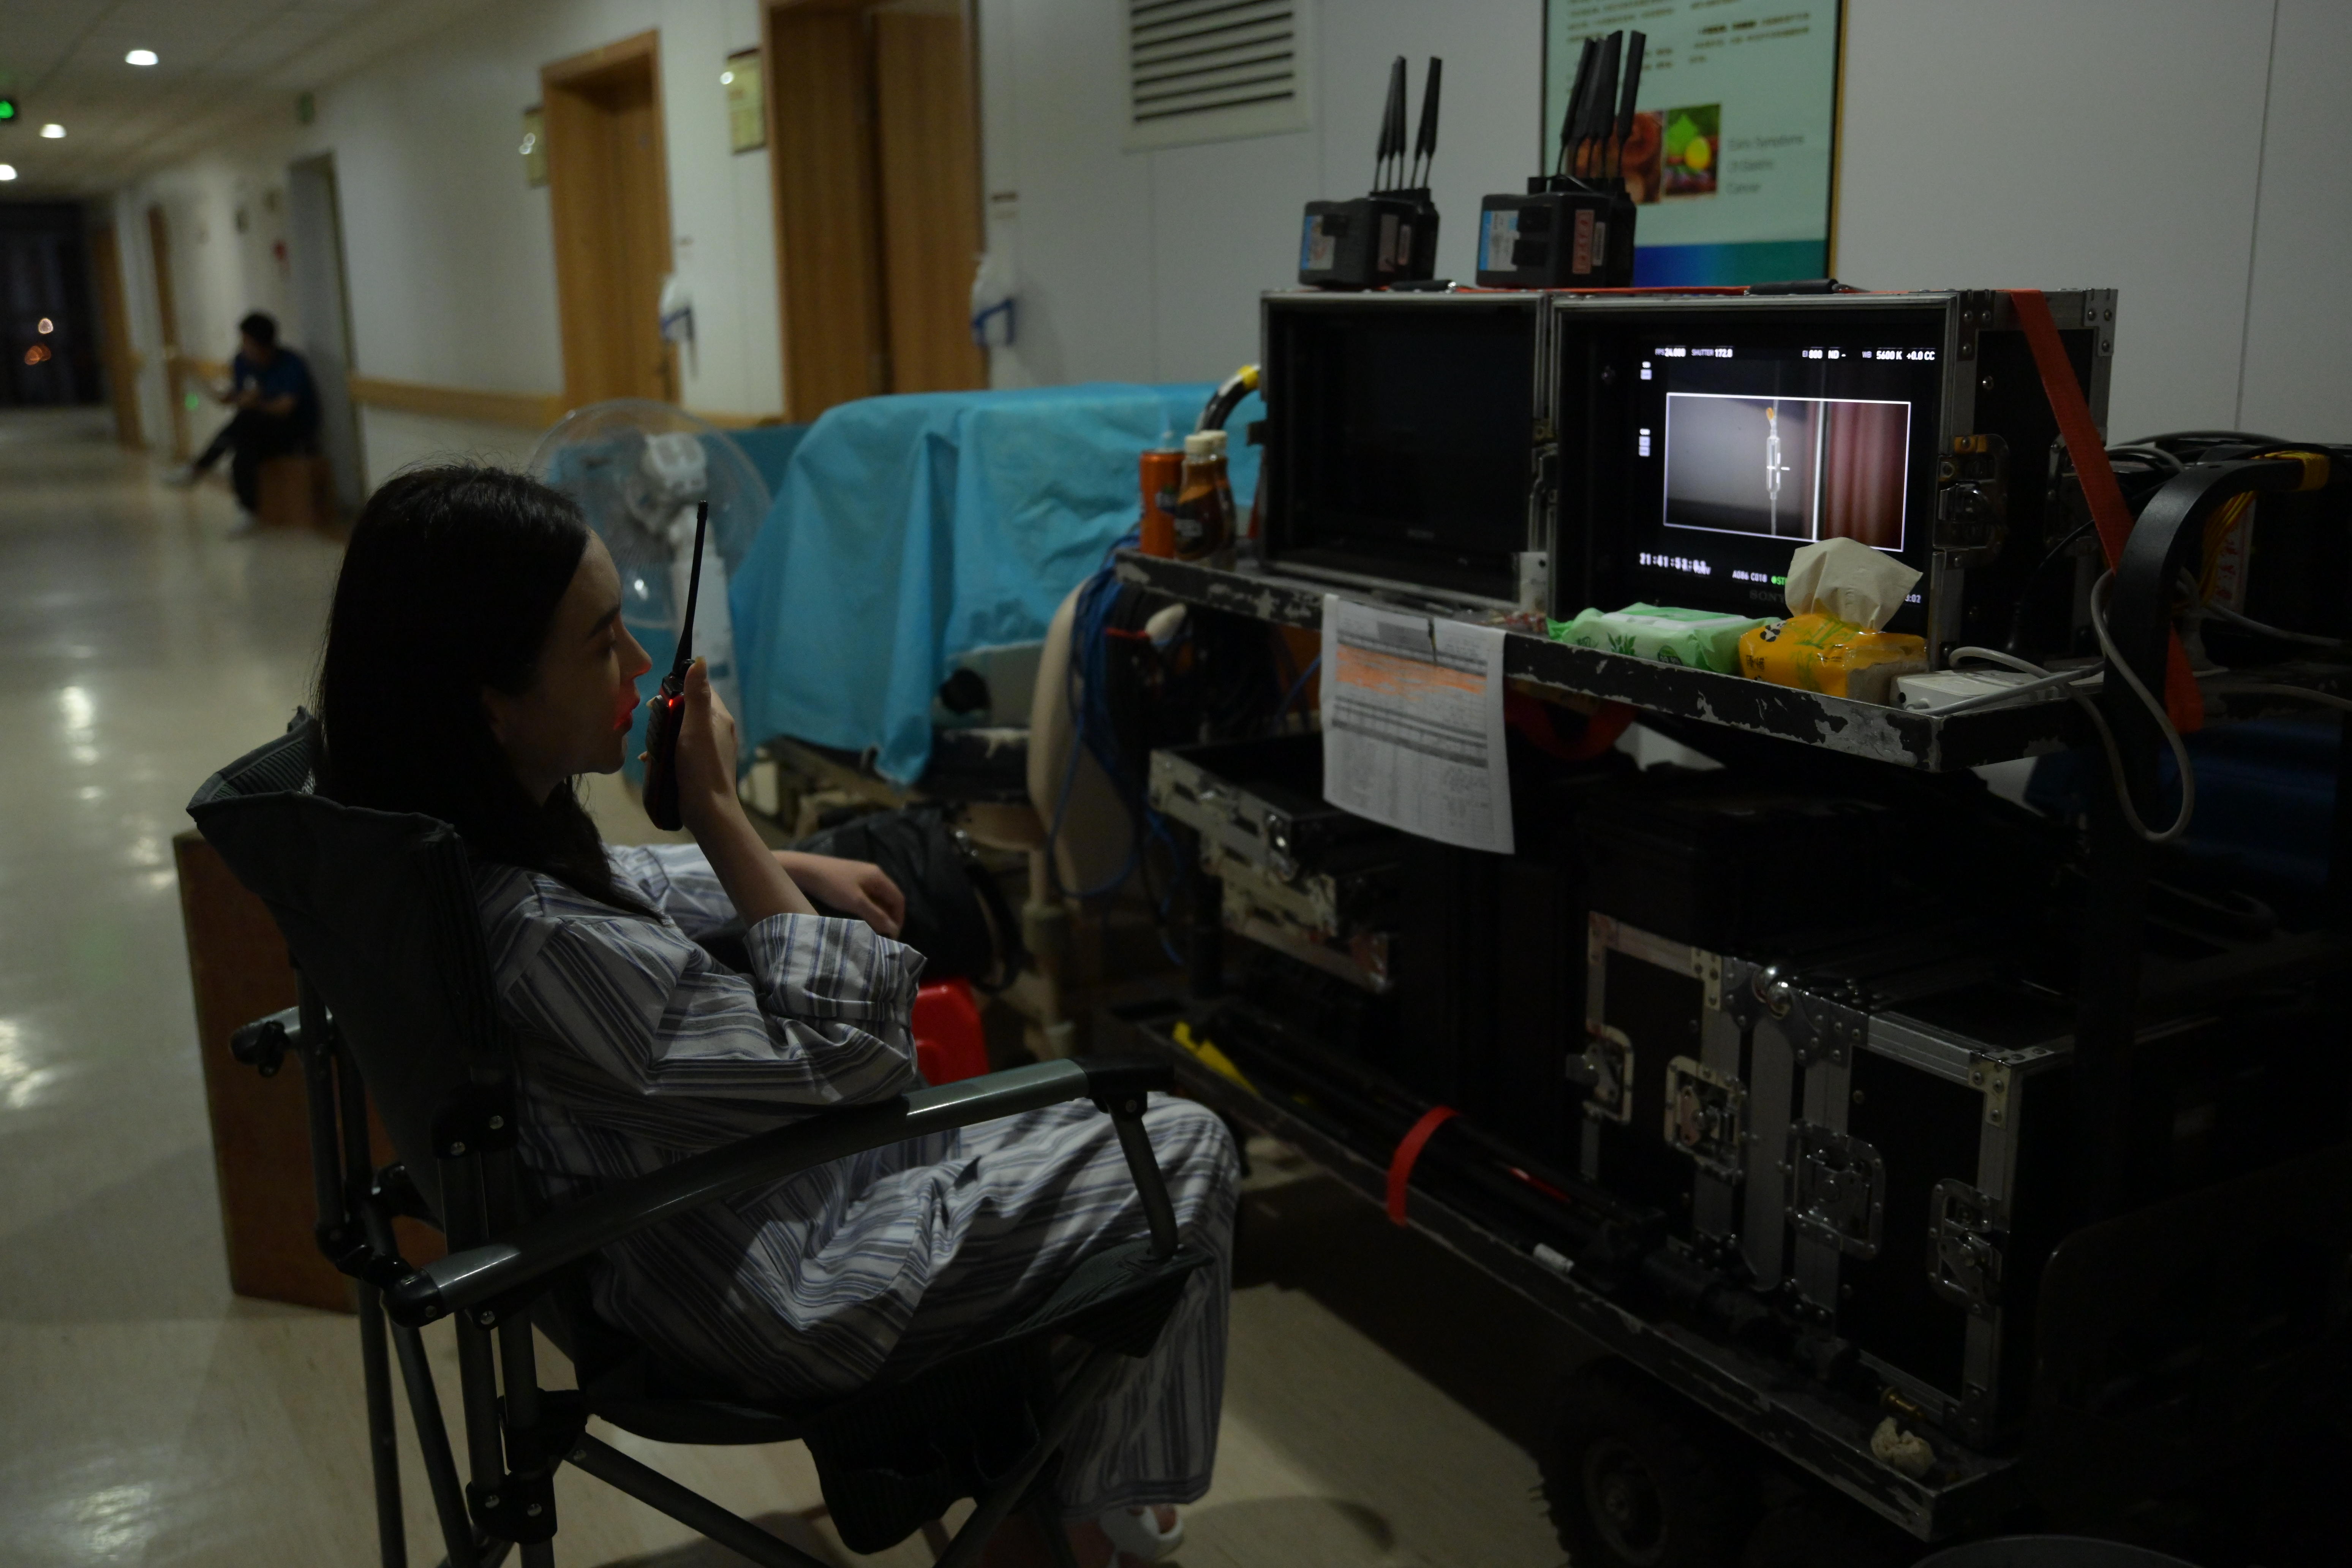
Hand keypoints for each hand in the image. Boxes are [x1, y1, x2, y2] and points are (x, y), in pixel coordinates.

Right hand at [659, 659, 812, 926]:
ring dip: (664, 736)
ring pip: (681, 731)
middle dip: (668, 716)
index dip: (678, 691)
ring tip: (650, 746)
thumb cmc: (701, 769)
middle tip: (653, 726)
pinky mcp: (701, 766)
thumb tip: (700, 661)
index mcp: (719, 718)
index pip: (699, 690)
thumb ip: (696, 695)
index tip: (659, 701)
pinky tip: (652, 761)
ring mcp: (710, 750)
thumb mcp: (695, 727)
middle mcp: (718, 731)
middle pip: (688, 710)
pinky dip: (666, 753)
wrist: (709, 813)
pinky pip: (681, 751)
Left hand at [777, 853, 904, 936]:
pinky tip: (861, 918)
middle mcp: (873, 874)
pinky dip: (868, 908)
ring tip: (873, 929)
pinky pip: (866, 896)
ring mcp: (861, 876)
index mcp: (878, 876)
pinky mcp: (850, 880)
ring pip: (877, 898)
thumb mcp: (855, 902)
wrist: (804, 870)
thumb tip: (893, 929)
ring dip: (878, 914)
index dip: (899, 917)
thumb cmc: (832, 885)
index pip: (898, 898)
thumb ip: (876, 915)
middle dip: (889, 917)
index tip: (894, 935)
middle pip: (889, 898)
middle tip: (884, 934)